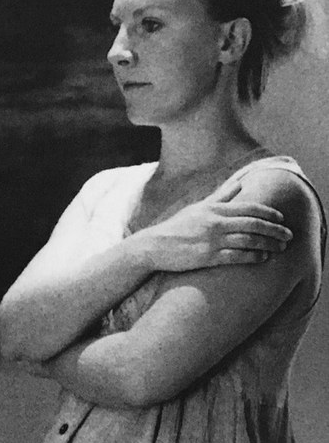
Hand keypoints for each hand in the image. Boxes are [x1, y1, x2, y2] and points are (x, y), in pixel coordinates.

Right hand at [135, 183, 292, 271]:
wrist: (154, 246)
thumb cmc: (176, 227)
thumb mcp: (198, 207)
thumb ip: (221, 196)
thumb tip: (240, 184)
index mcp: (214, 209)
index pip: (249, 208)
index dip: (269, 213)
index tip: (281, 219)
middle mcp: (215, 223)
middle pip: (254, 224)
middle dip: (275, 230)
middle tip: (289, 236)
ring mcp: (212, 240)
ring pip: (249, 240)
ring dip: (268, 244)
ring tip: (280, 248)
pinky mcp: (207, 257)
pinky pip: (237, 256)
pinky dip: (253, 256)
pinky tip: (262, 258)